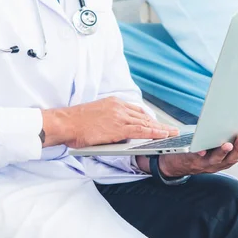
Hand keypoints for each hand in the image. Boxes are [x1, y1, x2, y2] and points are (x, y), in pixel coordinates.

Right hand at [41, 97, 179, 147]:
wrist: (66, 123)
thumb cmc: (75, 123)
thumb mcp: (96, 115)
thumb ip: (109, 119)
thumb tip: (117, 130)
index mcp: (113, 102)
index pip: (136, 110)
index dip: (148, 117)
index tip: (156, 122)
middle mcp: (119, 106)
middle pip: (144, 115)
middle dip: (158, 123)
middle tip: (170, 128)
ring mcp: (120, 116)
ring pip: (146, 122)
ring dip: (161, 128)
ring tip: (172, 133)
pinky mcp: (119, 127)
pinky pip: (142, 130)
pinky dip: (155, 132)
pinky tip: (163, 135)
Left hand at [137, 128, 237, 176]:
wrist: (176, 163)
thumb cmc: (201, 150)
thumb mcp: (221, 145)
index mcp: (228, 159)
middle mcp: (220, 164)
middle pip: (234, 157)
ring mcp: (207, 164)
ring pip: (219, 159)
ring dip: (225, 151)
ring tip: (230, 142)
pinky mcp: (193, 161)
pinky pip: (198, 159)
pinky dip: (202, 154)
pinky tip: (204, 149)